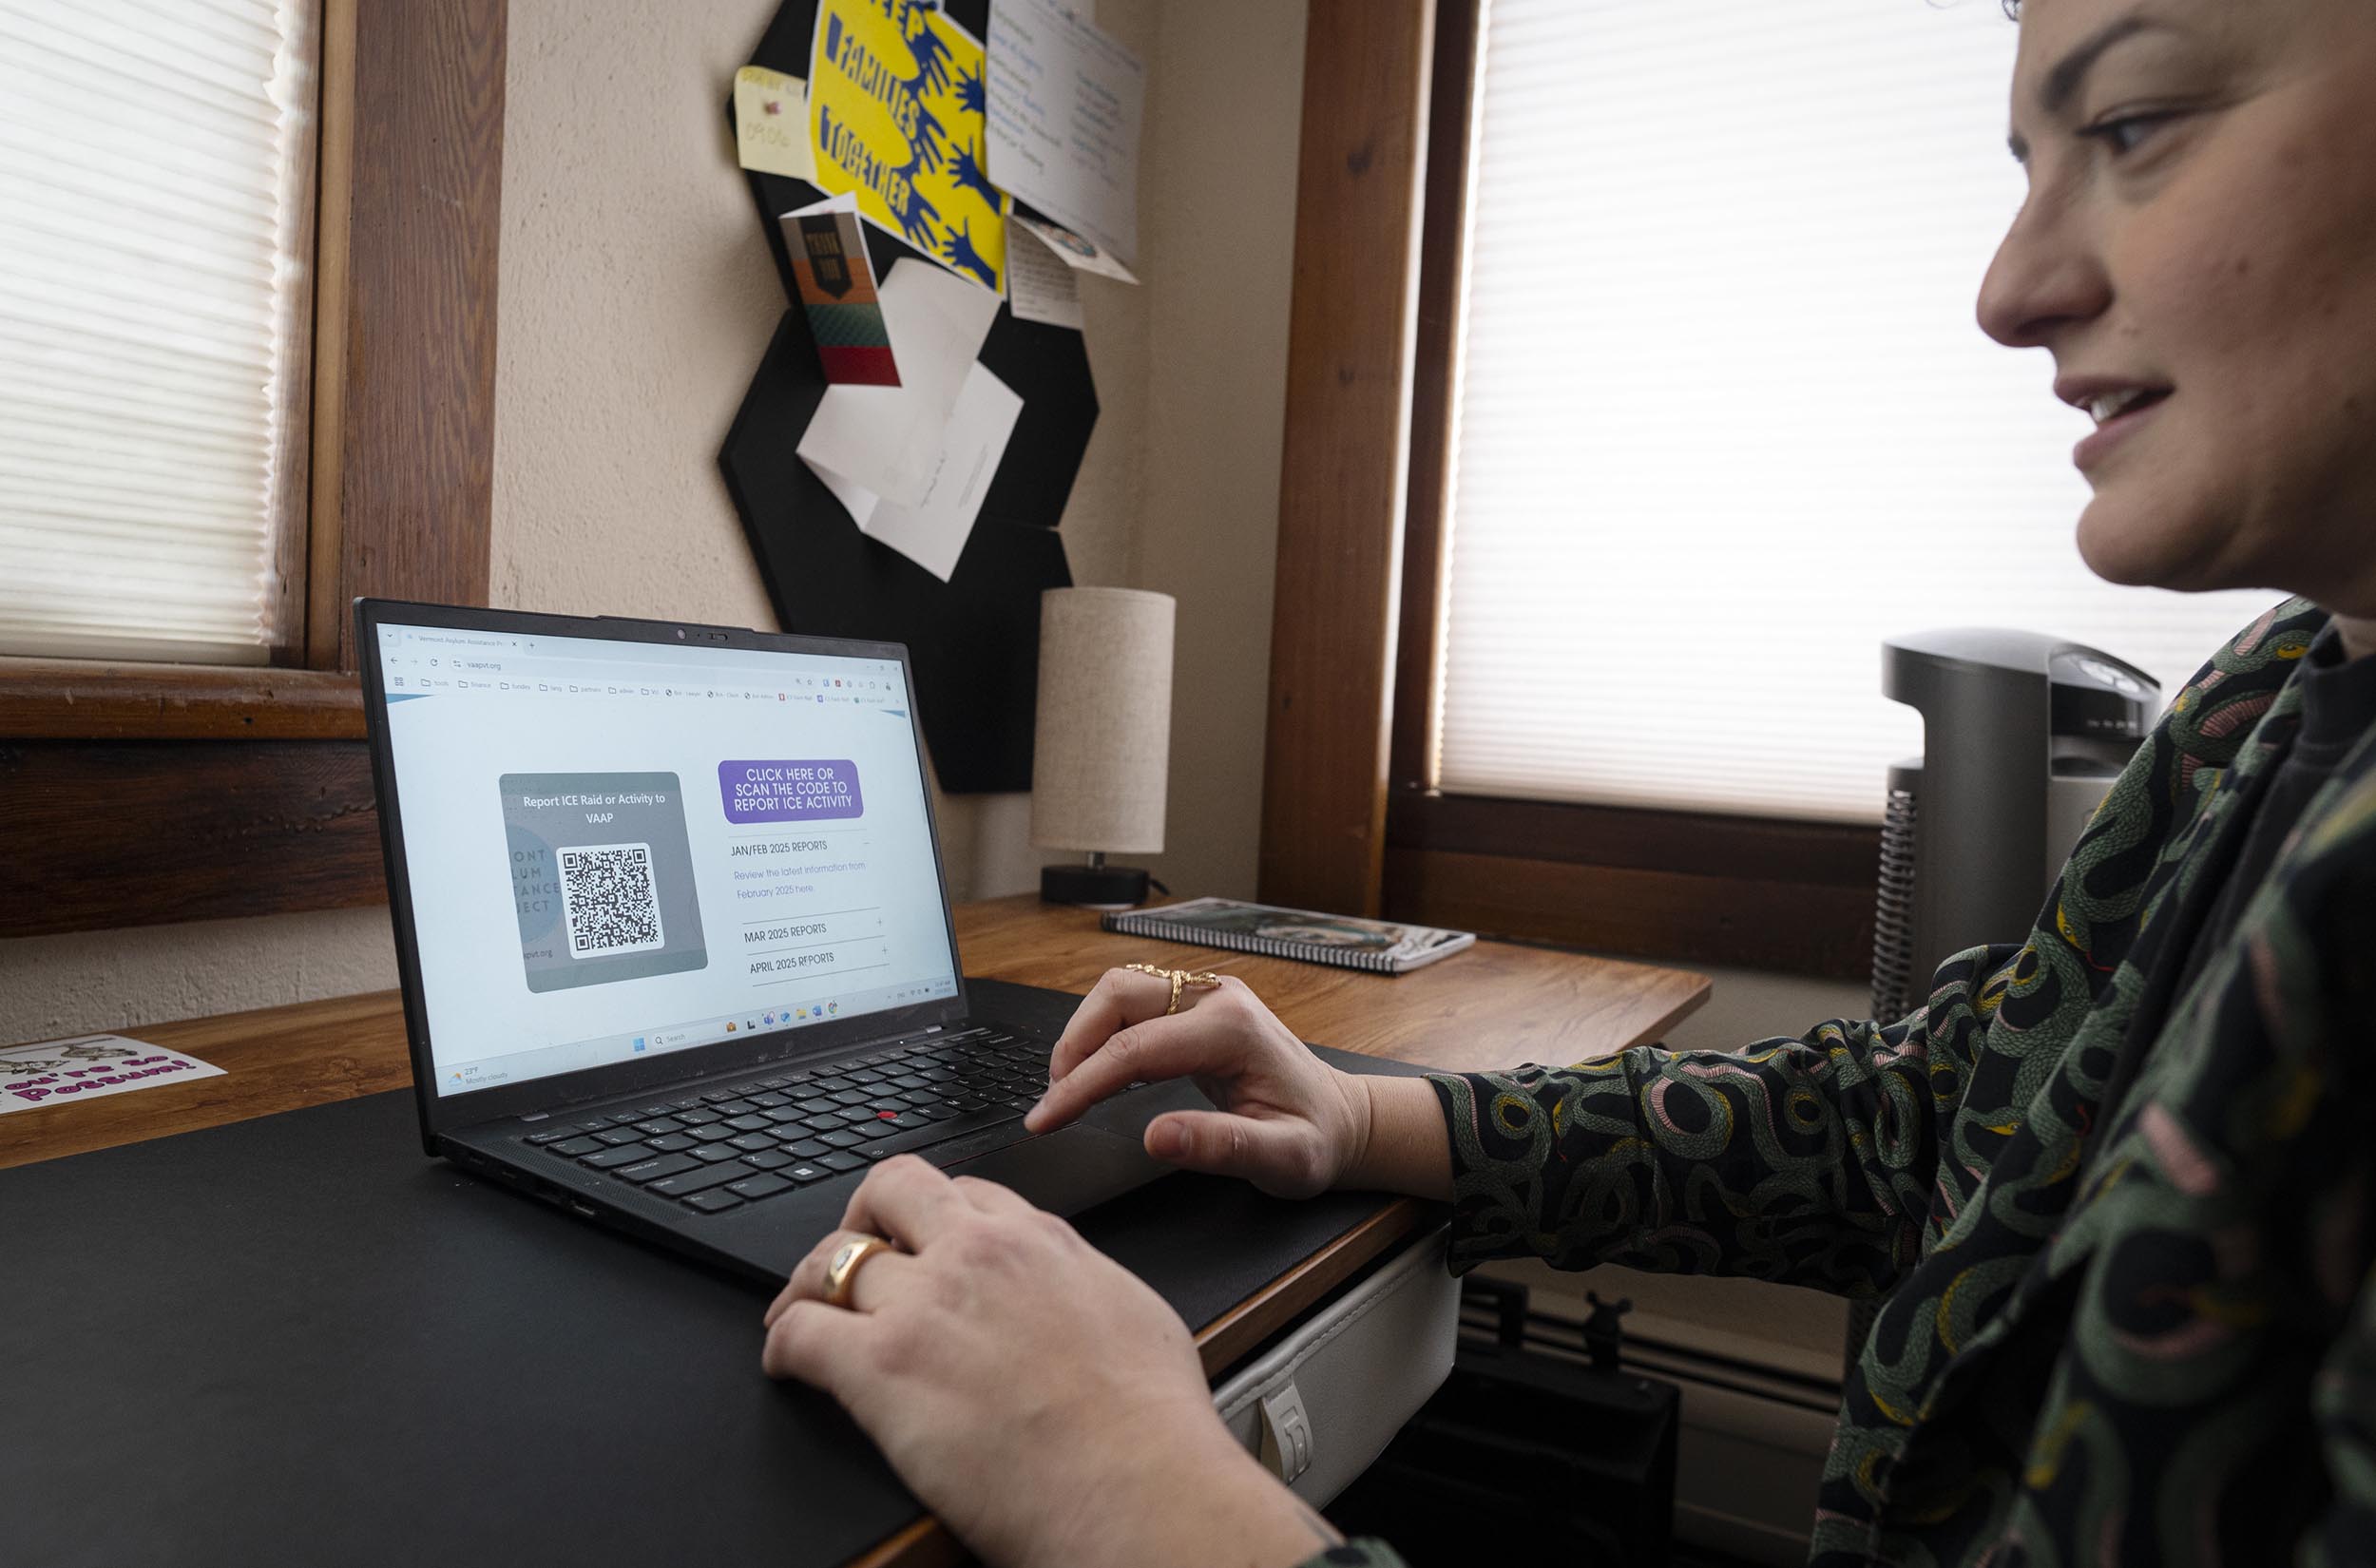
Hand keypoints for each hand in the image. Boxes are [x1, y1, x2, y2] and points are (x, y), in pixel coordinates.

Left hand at [761, 1156, 1334, 1567]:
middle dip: (862, 1217)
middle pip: (890, 1190)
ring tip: (798, 1311)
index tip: (923, 1241)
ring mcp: (925, 1305)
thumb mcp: (1136, 1316)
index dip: (933, 1216)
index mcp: (1040, 1241)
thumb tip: (1077, 1293)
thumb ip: (1087, 1285)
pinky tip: (786, 1364)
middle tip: (852, 1255)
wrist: (1137, 1486)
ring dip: (807, 1284)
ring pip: (832, 1258)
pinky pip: (801, 1332)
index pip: (966, 1191)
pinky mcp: (881, 1368)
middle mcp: (978, 1255)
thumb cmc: (1152, 1425)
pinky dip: (782, 1345)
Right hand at [1024, 967, 1374, 1198]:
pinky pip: (1135, 1003)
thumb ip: (1221, 1147)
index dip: (1081, 1085)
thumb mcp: (1283, 1159)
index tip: (1046, 1119)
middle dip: (1073, 1045)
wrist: (1345, 1120)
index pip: (1134, 1048)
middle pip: (1117, 994)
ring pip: (1120, 989)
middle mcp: (1217, 996)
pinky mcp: (1199, 1004)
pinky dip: (1103, 1032)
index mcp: (1232, 1028)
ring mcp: (1208, 994)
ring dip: (1084, 1033)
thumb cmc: (1316, 1140)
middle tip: (1051, 1102)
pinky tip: (1095, 1073)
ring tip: (1067, 1089)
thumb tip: (1157, 1137)